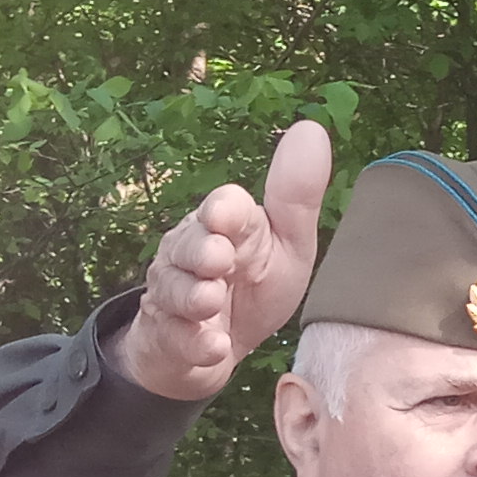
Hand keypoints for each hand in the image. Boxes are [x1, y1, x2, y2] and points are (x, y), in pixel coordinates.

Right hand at [107, 117, 332, 401]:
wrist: (218, 347)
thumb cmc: (256, 285)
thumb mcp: (287, 245)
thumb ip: (296, 198)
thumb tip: (310, 129)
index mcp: (228, 226)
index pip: (223, 208)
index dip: (224, 211)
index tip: (226, 214)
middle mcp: (192, 253)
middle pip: (188, 245)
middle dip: (201, 251)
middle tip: (219, 259)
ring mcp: (174, 294)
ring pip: (173, 289)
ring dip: (193, 296)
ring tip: (211, 301)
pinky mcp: (166, 336)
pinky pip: (174, 338)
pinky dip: (195, 343)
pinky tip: (216, 347)